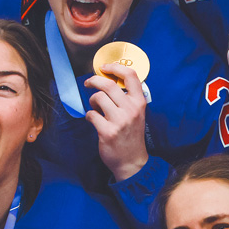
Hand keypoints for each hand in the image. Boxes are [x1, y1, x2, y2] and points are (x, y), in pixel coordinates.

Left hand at [85, 65, 149, 181]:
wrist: (132, 161)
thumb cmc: (131, 135)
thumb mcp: (137, 114)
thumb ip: (127, 98)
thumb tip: (108, 81)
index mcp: (139, 102)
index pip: (131, 76)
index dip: (116, 67)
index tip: (104, 67)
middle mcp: (131, 109)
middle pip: (108, 84)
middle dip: (94, 80)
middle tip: (88, 83)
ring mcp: (119, 121)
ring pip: (98, 98)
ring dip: (92, 101)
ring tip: (95, 108)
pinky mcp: (107, 132)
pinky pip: (91, 115)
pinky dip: (89, 116)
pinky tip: (93, 120)